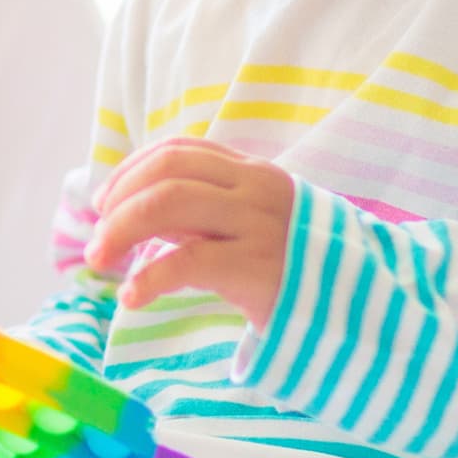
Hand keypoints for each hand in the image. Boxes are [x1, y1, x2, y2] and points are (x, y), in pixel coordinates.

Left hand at [83, 138, 297, 321]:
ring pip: (169, 203)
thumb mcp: (255, 224)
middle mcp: (253, 189)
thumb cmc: (297, 268)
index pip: (179, 150)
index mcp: (251, 173)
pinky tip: (132, 297)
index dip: (130, 170)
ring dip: (121, 230)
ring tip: (101, 262)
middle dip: (118, 200)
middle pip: (166, 171)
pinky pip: (187, 261)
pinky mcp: (255, 267)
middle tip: (96, 240)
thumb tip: (136, 215)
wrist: (361, 307)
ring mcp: (256, 225)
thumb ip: (207, 212)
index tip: (103, 201)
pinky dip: (149, 277)